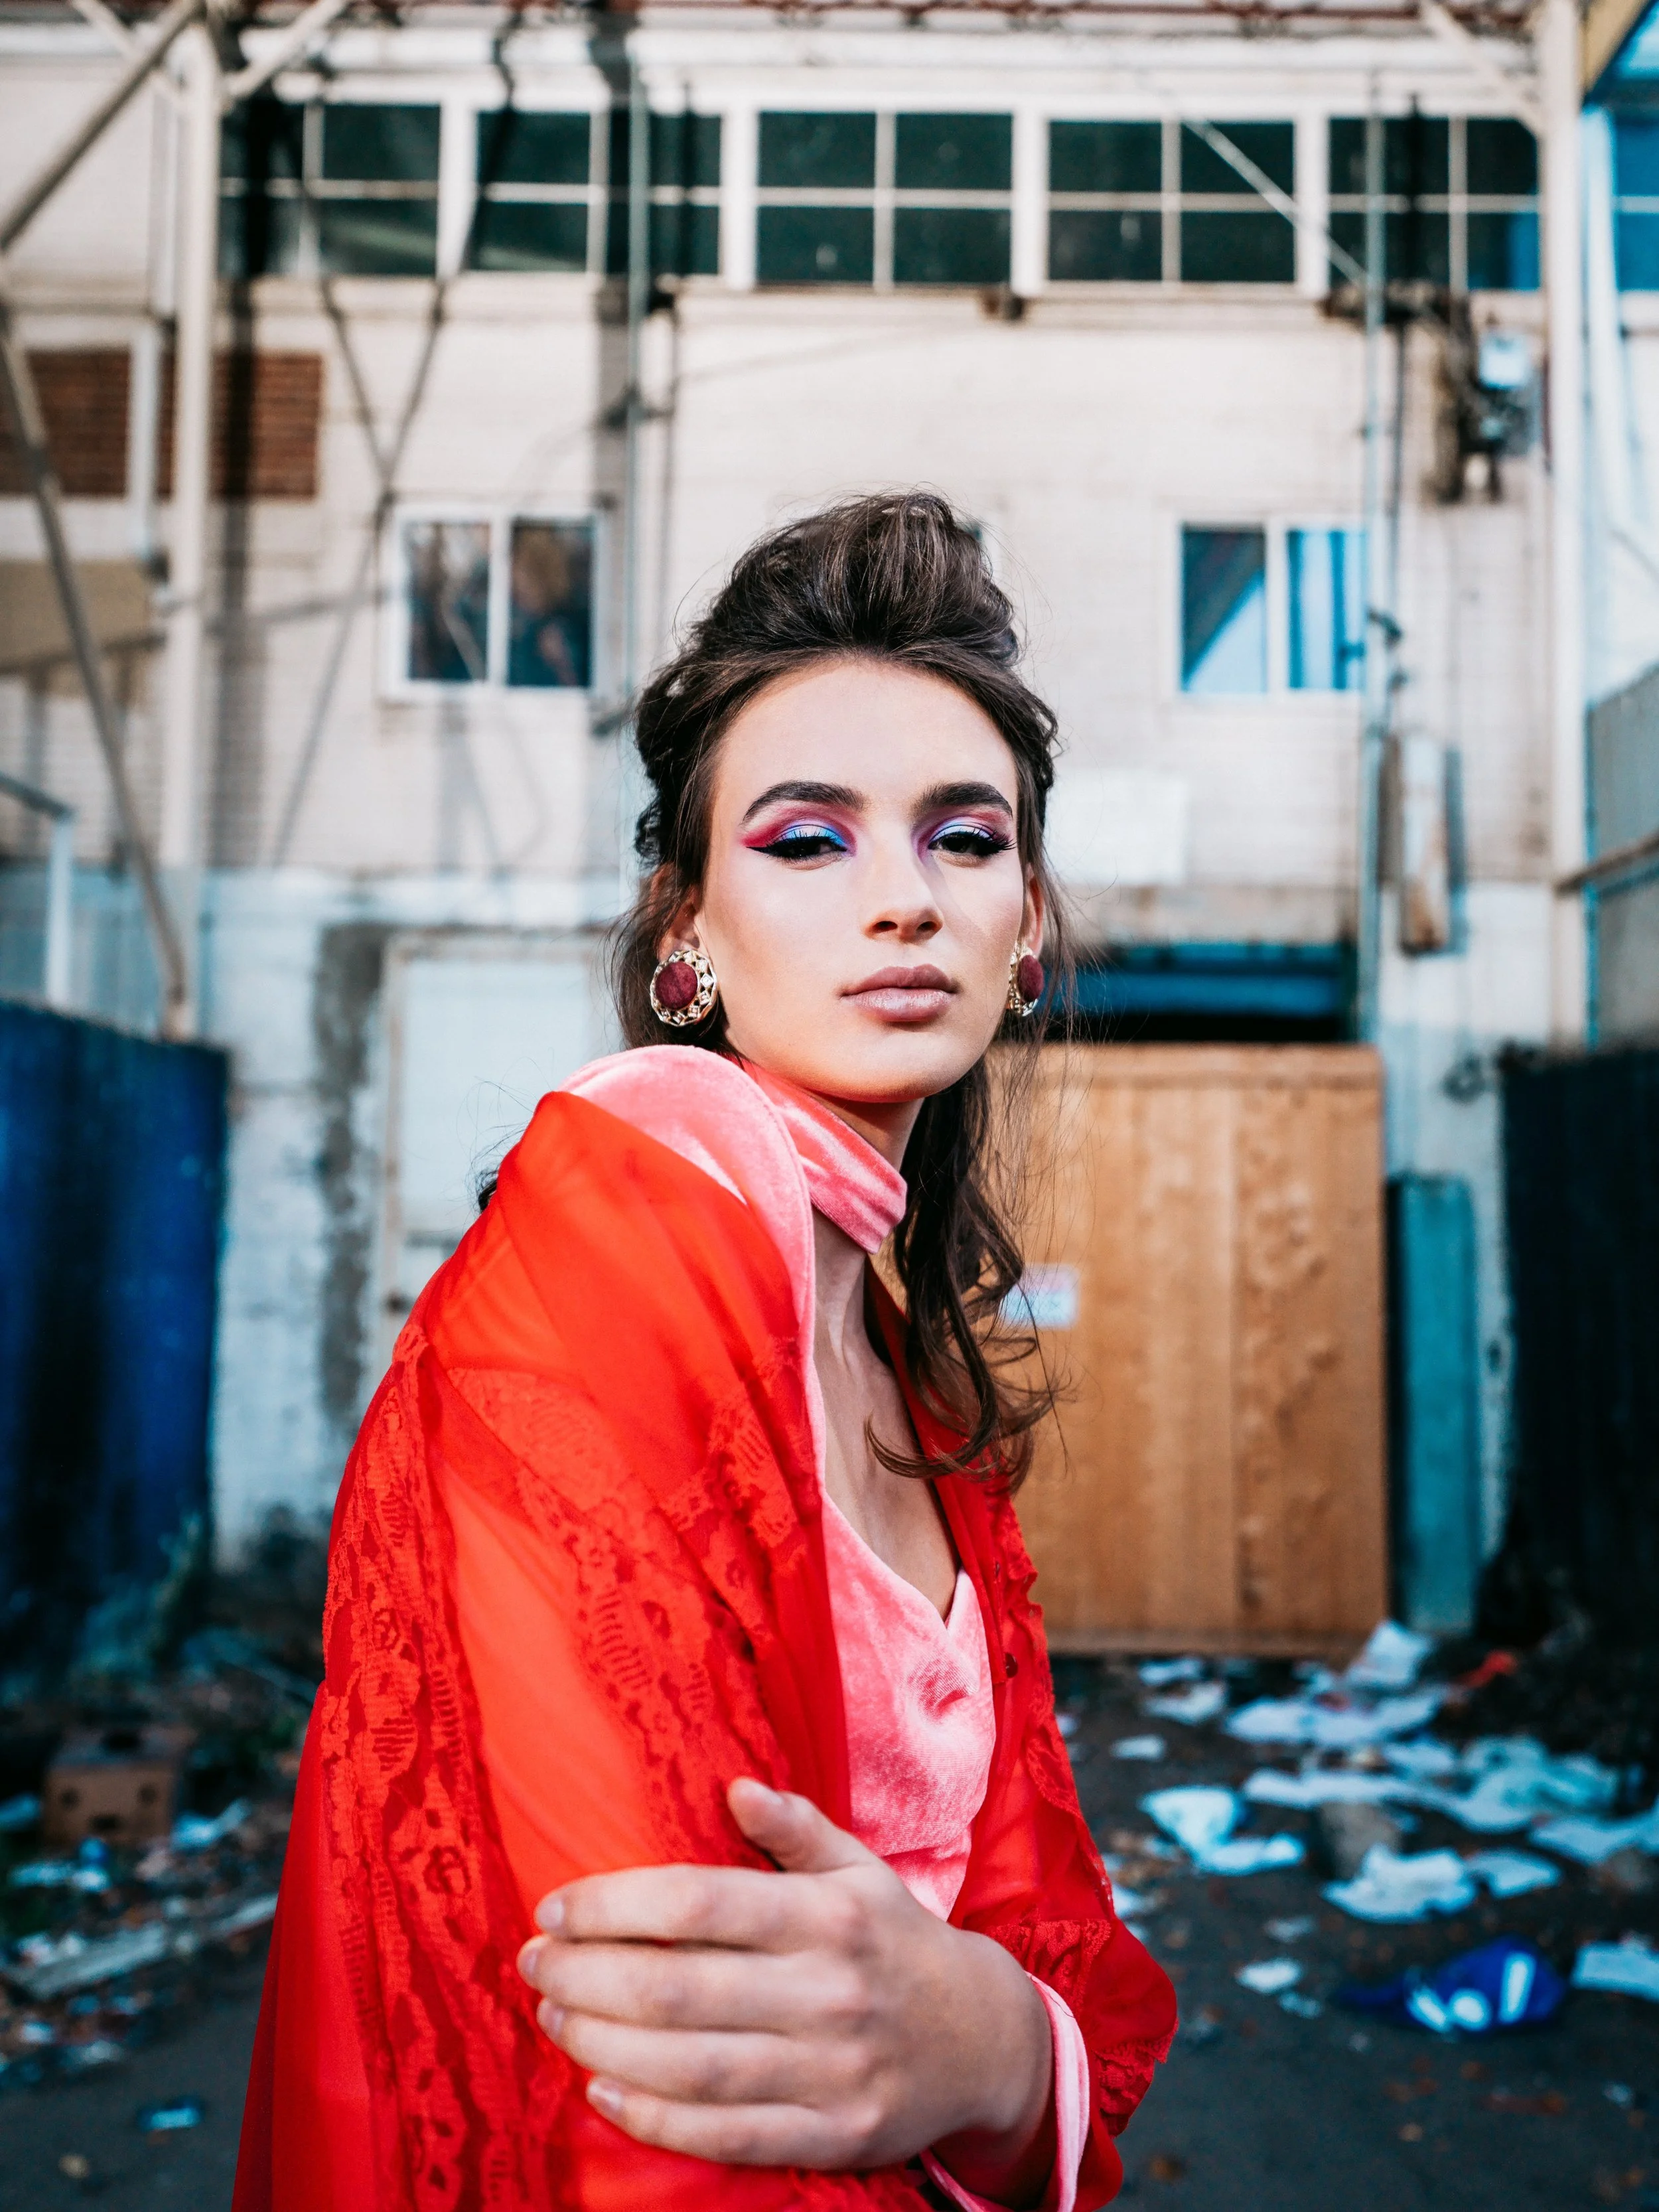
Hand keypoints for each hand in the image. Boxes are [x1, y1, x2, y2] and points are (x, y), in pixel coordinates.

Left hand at [516, 1777, 1053, 2192]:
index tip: (554, 1908)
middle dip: (587, 1974)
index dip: (614, 1904)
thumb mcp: (860, 1868)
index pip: (698, 1902)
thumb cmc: (895, 1940)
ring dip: (603, 2042)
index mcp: (828, 1915)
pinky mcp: (831, 2135)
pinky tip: (603, 2087)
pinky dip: (654, 2116)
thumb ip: (797, 1826)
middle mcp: (828, 1991)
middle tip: (533, 1963)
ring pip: (692, 2065)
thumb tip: (734, 1788)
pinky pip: (726, 2134)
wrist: (983, 2041)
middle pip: (678, 1987)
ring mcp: (831, 2070)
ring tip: (553, 2016)